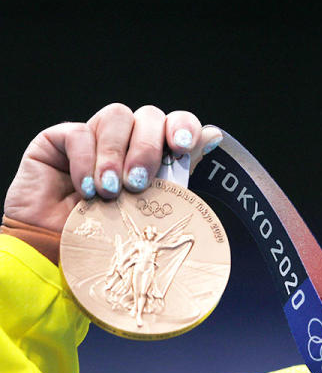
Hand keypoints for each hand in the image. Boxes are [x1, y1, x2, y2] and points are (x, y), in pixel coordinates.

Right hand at [3, 103, 222, 233]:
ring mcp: (92, 137)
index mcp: (152, 152)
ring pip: (116, 116)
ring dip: (115, 155)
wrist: (59, 257)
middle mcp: (124, 140)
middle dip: (149, 147)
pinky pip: (77, 132)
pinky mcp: (56, 140)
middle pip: (148, 115)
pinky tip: (87, 190)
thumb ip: (180, 167)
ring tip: (111, 191)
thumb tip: (214, 134)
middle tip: (139, 182)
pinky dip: (85, 162)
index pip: (173, 121)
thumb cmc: (108, 237)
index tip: (182, 144)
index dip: (182, 125)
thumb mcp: (152, 204)